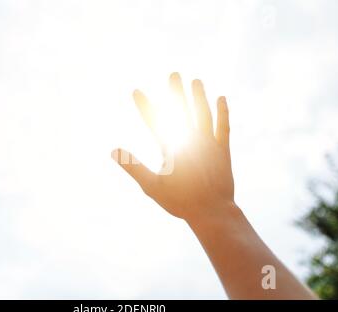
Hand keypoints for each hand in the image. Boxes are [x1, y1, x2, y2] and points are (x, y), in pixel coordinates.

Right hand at [112, 72, 233, 222]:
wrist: (211, 211)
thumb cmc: (180, 201)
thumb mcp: (151, 186)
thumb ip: (133, 166)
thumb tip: (114, 151)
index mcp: (172, 148)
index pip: (154, 121)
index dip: (145, 105)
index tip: (136, 91)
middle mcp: (190, 140)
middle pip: (182, 110)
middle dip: (176, 92)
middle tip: (174, 74)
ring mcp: (208, 144)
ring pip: (203, 113)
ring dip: (199, 96)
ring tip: (195, 81)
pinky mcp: (222, 150)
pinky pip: (223, 126)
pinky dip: (223, 112)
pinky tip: (221, 99)